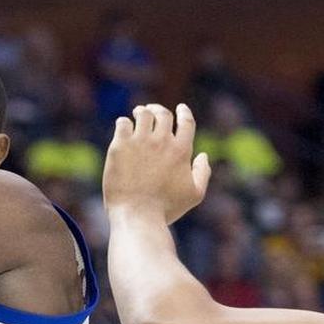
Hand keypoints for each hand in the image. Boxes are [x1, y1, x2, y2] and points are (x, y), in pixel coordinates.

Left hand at [103, 103, 210, 223]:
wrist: (137, 215)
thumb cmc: (166, 209)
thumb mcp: (194, 195)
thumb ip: (203, 173)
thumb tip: (203, 155)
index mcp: (181, 150)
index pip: (186, 121)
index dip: (184, 112)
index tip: (180, 108)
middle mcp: (162, 141)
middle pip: (163, 114)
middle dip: (159, 109)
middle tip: (152, 110)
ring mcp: (140, 142)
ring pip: (143, 114)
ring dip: (142, 112)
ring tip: (137, 114)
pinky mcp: (120, 146)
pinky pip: (123, 123)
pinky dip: (124, 122)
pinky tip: (123, 127)